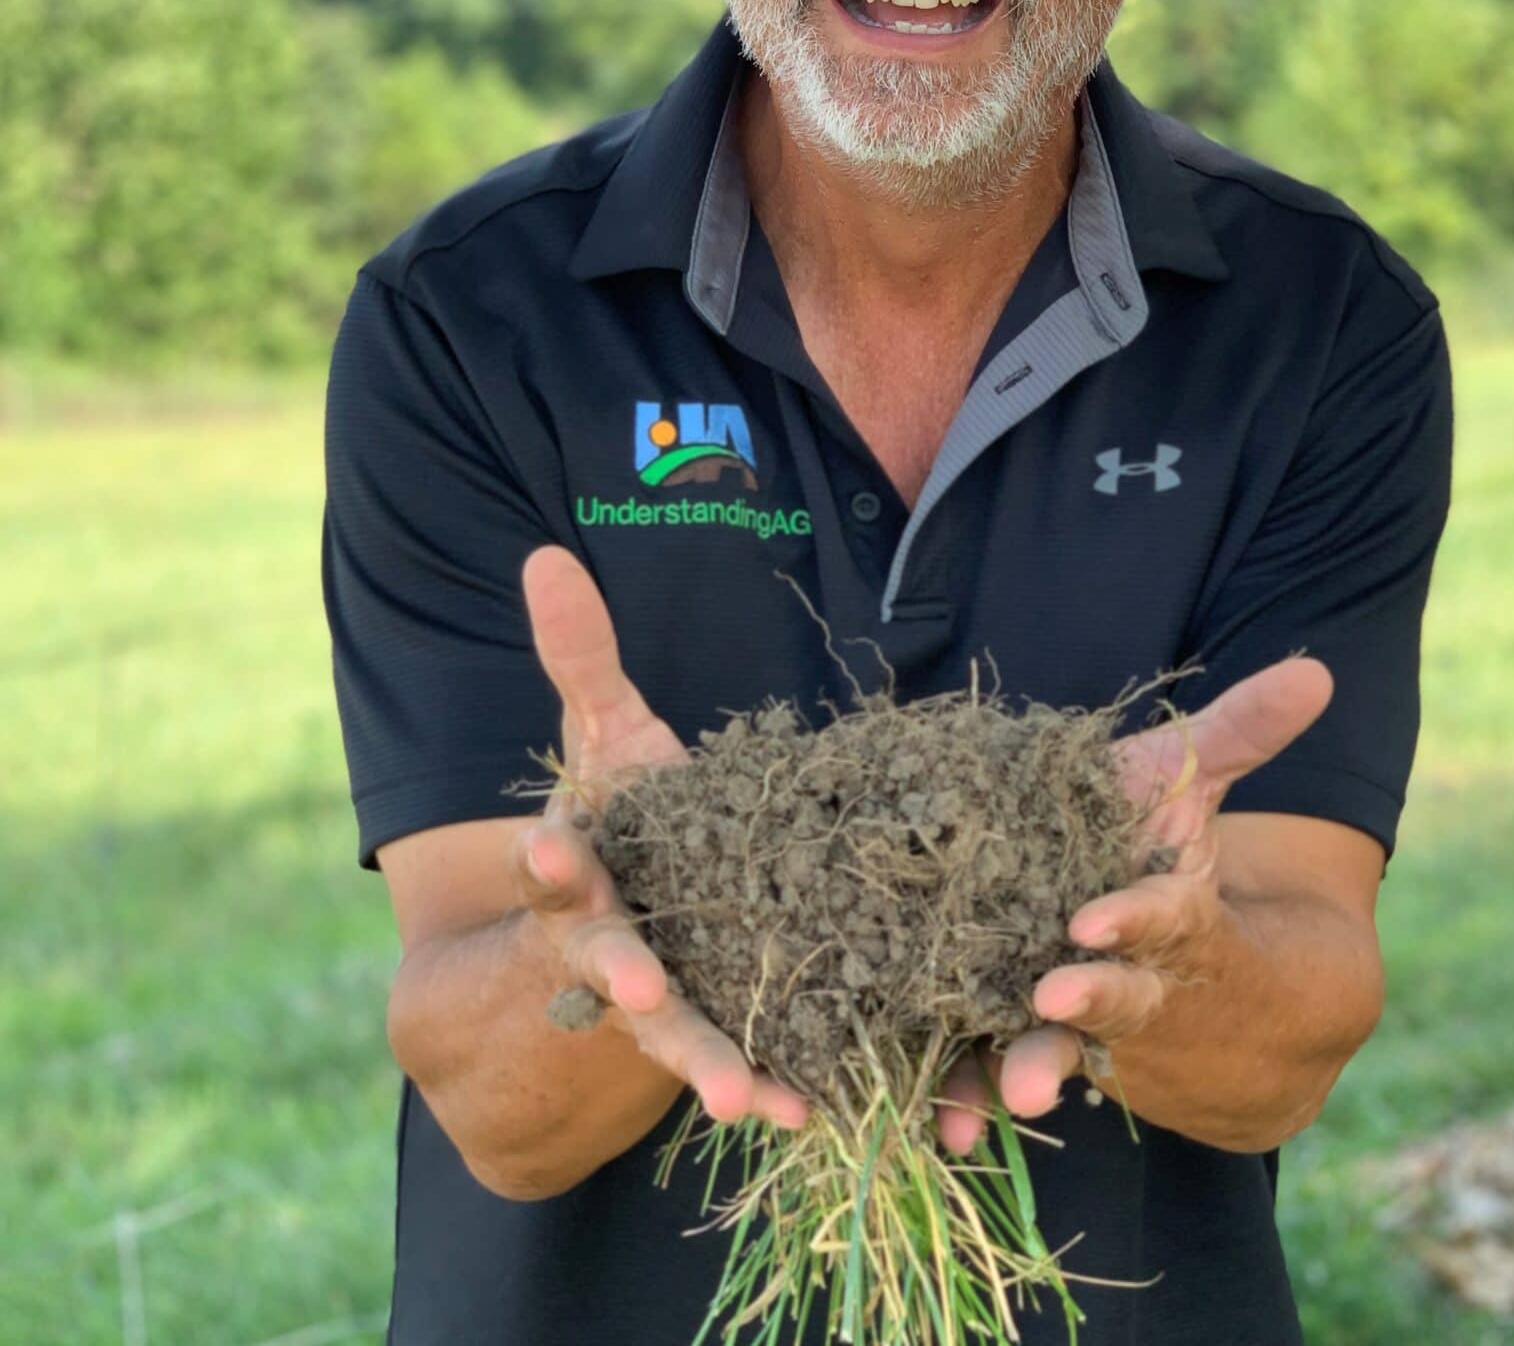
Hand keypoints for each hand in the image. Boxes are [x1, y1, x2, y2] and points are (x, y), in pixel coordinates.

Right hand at [514, 544, 810, 1133]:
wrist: (638, 895)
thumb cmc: (626, 804)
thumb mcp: (604, 730)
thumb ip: (579, 655)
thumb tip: (545, 557)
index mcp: (579, 871)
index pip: (554, 865)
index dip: (548, 860)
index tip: (547, 851)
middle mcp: (610, 940)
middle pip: (612, 964)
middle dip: (629, 979)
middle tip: (647, 996)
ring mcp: (663, 991)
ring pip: (678, 1033)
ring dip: (709, 1063)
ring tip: (754, 1101)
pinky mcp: (721, 1019)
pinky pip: (746, 1054)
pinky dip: (777, 1083)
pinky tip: (814, 1110)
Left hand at [934, 655, 1332, 1154]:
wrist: (1226, 1009)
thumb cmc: (1184, 860)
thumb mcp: (1199, 791)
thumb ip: (1244, 732)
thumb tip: (1318, 669)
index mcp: (1181, 918)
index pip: (1169, 919)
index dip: (1139, 919)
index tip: (1096, 921)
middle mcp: (1144, 983)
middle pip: (1119, 998)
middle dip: (1090, 1001)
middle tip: (1053, 996)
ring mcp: (1093, 1028)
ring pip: (1064, 1050)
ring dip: (1033, 1067)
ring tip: (1011, 1091)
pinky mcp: (1037, 1047)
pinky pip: (1003, 1076)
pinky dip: (975, 1101)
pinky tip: (944, 1128)